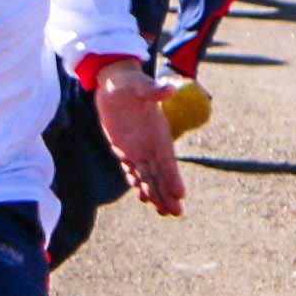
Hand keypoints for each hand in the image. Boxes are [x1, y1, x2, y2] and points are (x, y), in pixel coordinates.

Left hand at [88, 62, 185, 216]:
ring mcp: (138, 148)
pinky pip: (133, 171)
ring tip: (164, 212)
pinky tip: (144, 198)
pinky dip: (138, 185)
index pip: (168, 160)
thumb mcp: (139, 86)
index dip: (173, 178)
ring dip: (155, 194)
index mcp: (158, 132)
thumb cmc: (127, 82)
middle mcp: (151, 144)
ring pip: (149, 176)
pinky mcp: (124, 148)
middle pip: (161, 174)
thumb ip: (154, 90)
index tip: (180, 194)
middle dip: (167, 194)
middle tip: (175, 213)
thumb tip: (170, 89)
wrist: (114, 83)